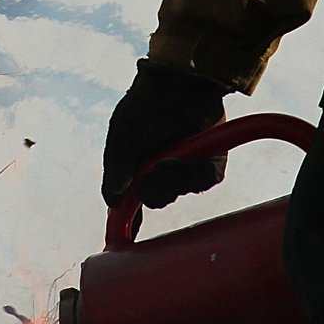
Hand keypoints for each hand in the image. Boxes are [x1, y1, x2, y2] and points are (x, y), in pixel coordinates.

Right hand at [101, 59, 229, 208]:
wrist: (177, 83)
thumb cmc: (144, 107)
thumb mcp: (121, 140)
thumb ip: (115, 171)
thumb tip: (112, 201)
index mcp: (138, 166)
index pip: (132, 202)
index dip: (128, 222)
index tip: (120, 241)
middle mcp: (163, 169)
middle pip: (156, 199)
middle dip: (153, 189)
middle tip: (153, 170)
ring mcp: (187, 166)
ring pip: (179, 191)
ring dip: (172, 178)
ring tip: (169, 158)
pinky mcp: (210, 163)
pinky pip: (205, 181)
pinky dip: (194, 172)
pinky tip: (186, 156)